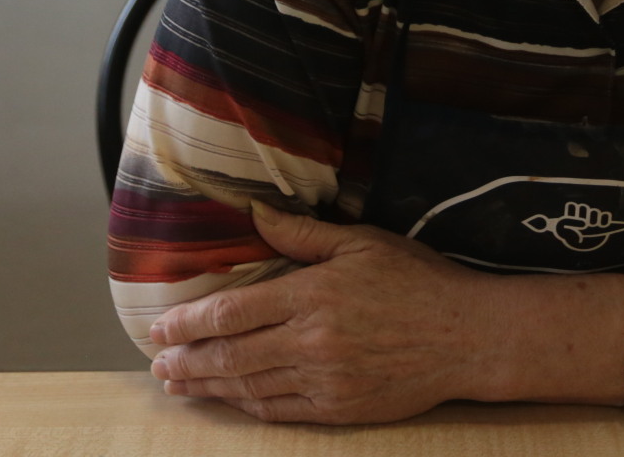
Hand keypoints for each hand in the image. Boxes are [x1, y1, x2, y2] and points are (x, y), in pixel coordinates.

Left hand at [147, 201, 506, 423]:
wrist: (466, 337)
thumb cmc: (418, 282)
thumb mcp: (362, 242)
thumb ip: (303, 234)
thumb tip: (256, 213)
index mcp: (312, 295)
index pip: (232, 312)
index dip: (189, 323)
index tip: (160, 327)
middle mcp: (310, 342)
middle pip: (230, 356)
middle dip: (186, 361)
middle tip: (157, 364)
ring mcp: (324, 380)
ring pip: (249, 387)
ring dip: (208, 387)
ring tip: (179, 385)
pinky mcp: (339, 409)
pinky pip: (280, 411)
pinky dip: (248, 407)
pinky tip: (231, 401)